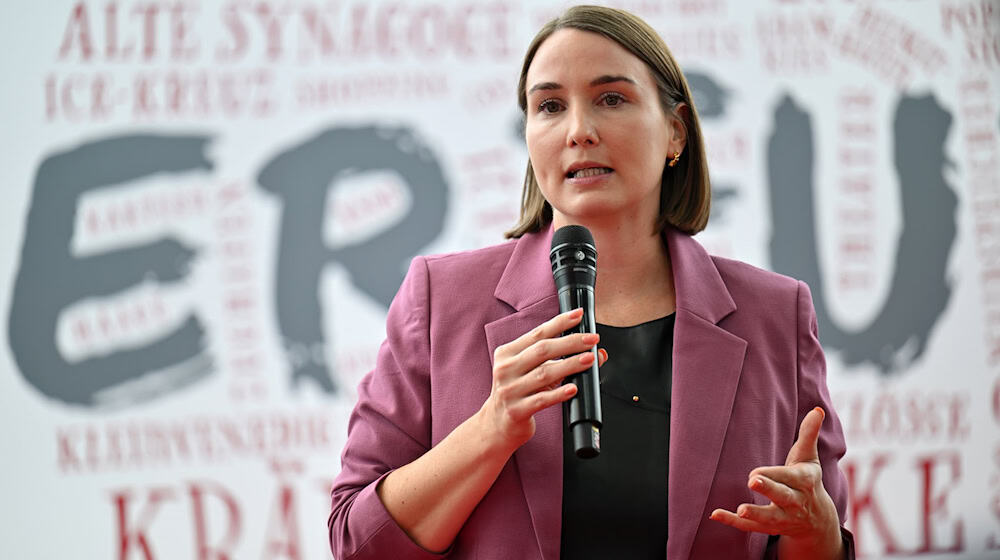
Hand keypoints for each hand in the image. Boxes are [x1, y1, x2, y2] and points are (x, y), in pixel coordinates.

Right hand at [478, 308, 606, 453]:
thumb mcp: (531, 372)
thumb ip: (560, 360)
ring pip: (544, 374)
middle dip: (570, 342)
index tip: (578, 315)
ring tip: (588, 360)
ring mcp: (510, 390)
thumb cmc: (518, 393)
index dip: (559, 322)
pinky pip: (542, 400)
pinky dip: (559, 393)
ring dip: (570, 365)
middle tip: (592, 339)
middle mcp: (506, 369)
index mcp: (507, 353)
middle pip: (542, 350)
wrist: (496, 425)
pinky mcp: (517, 410)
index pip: (537, 333)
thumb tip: (597, 354)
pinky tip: (573, 388)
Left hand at [709, 407, 842, 557]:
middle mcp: (796, 502)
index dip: (775, 474)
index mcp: (804, 481)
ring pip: (770, 518)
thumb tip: (817, 409)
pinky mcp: (770, 528)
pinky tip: (715, 514)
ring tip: (740, 510)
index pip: (790, 477)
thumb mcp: (809, 457)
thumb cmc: (807, 479)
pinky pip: (751, 528)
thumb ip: (809, 434)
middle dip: (769, 489)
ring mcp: (784, 518)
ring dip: (756, 515)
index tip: (757, 472)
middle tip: (752, 480)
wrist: (817, 520)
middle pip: (783, 497)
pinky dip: (733, 523)